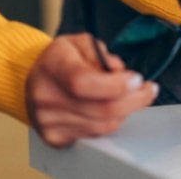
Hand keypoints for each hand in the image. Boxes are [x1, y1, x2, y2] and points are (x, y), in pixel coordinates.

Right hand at [25, 33, 157, 147]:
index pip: (84, 82)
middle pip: (101, 109)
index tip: (137, 79)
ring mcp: (48, 121)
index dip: (116, 84)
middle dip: (134, 100)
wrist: (33, 80)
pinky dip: (109, 123)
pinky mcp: (54, 138)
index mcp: (52, 66)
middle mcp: (46, 96)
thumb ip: (100, 52)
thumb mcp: (78, 42)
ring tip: (131, 97)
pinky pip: (94, 136)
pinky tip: (112, 110)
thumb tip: (119, 71)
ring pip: (103, 126)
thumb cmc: (60, 60)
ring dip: (125, 112)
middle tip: (147, 90)